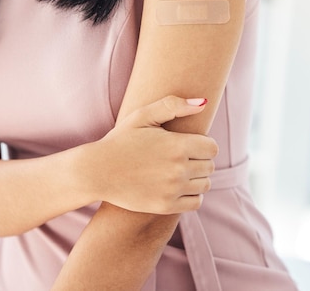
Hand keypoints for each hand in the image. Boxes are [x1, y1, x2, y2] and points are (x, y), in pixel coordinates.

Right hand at [89, 96, 217, 213]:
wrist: (97, 171)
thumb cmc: (120, 140)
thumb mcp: (143, 116)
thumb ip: (173, 105)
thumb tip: (202, 102)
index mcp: (177, 146)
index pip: (212, 148)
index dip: (203, 144)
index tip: (189, 144)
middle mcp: (178, 170)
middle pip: (210, 166)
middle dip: (200, 160)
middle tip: (181, 157)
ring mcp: (172, 190)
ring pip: (205, 185)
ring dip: (197, 178)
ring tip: (179, 171)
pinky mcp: (166, 206)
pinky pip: (196, 202)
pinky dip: (192, 195)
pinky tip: (178, 187)